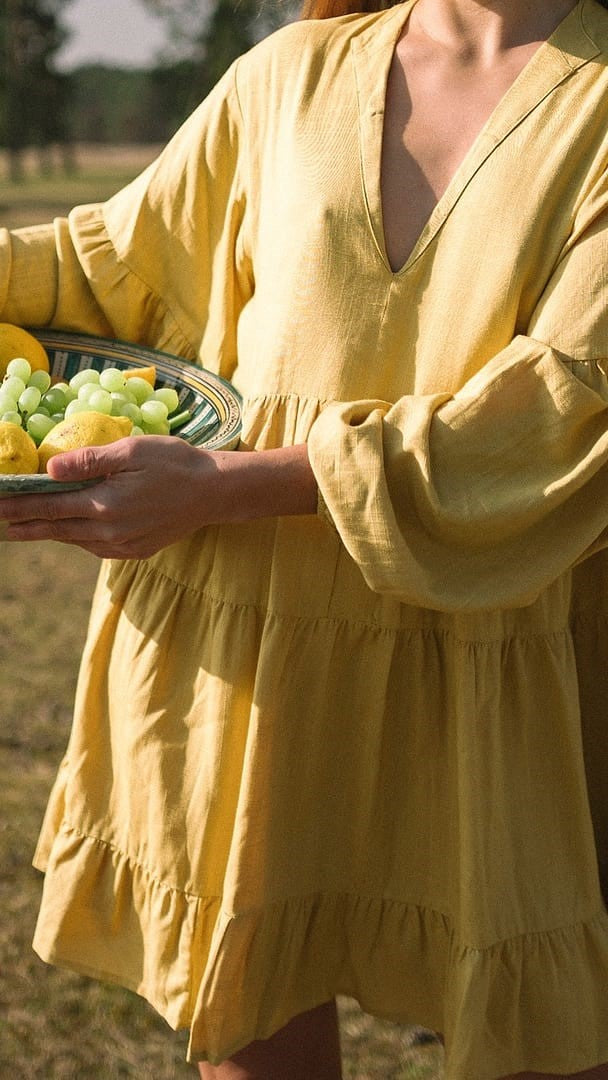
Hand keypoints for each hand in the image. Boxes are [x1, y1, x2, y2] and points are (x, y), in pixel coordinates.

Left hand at [0, 436, 317, 558]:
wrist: (215, 492)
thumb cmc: (175, 463)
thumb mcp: (132, 451)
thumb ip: (89, 461)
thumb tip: (49, 470)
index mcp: (104, 505)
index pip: (48, 507)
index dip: (16, 506)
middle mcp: (109, 532)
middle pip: (55, 528)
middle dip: (22, 524)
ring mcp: (122, 545)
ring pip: (74, 539)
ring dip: (48, 532)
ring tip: (22, 528)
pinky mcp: (135, 550)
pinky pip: (96, 546)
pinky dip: (77, 537)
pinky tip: (69, 531)